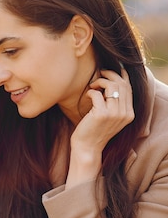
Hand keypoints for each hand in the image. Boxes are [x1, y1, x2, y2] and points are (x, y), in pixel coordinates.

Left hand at [66, 69, 133, 186]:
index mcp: (130, 114)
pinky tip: (86, 96)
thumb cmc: (95, 131)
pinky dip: (91, 92)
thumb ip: (115, 102)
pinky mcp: (101, 114)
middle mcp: (125, 113)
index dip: (122, 75)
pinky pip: (97, 94)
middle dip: (110, 75)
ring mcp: (114, 114)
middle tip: (100, 74)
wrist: (87, 148)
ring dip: (99, 82)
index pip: (129, 88)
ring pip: (111, 86)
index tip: (114, 69)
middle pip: (122, 84)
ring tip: (92, 86)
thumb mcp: (110, 116)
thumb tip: (113, 80)